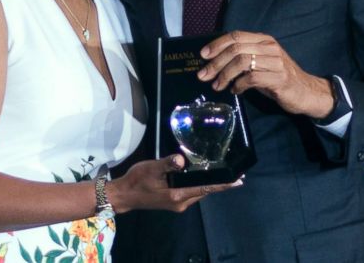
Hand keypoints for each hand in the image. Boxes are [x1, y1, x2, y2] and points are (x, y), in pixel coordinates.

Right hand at [106, 155, 239, 212]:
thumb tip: (181, 159)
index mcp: (178, 195)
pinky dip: (198, 184)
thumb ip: (167, 163)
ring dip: (209, 184)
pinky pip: (191, 192)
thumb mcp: (151, 168)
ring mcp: (177, 204)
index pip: (206, 188)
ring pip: (198, 192)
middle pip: (205, 191)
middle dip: (219, 183)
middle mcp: (181, 202)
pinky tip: (200, 176)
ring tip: (221, 173)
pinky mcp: (173, 201)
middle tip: (233, 173)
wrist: (124, 195)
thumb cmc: (137, 181)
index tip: (239, 181)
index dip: (223, 185)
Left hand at [197, 31, 333, 118]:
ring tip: (217, 86)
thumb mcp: (261, 63)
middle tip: (204, 76)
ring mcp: (276, 62)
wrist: (305, 92)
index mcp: (264, 40)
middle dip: (216, 63)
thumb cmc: (278, 78)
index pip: (236, 36)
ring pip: (241, 62)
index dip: (217, 44)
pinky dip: (239, 85)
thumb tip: (214, 62)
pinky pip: (251, 78)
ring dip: (225, 75)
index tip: (203, 55)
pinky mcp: (279, 78)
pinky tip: (235, 91)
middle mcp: (270, 47)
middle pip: (236, 49)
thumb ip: (243, 58)